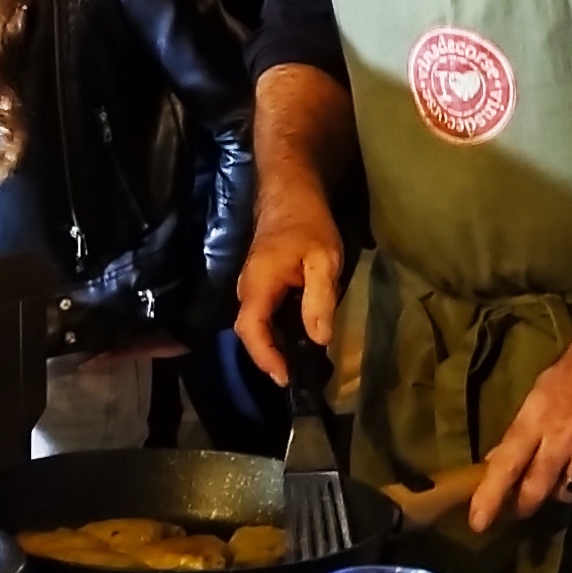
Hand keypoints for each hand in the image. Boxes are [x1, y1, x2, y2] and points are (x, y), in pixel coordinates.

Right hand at [232, 198, 345, 388]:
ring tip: (300, 365)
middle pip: (250, 332)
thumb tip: (319, 339)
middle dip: (270, 358)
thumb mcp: (324, 260)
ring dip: (273, 346)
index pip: (251, 330)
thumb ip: (319, 299)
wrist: (290, 193)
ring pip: (256, 325)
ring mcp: (251, 285)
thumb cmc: (309, 224)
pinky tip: (298, 338)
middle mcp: (247, 288)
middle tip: (298, 377)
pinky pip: (263, 315)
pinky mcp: (260, 284)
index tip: (286, 379)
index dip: (265, 358)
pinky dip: (276, 332)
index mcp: (258, 284)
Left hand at [467, 314, 571, 535]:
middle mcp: (562, 439)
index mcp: (537, 416)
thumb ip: (526, 426)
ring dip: (560, 488)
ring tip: (565, 472)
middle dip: (524, 504)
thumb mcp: (546, 386)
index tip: (478, 522)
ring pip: (567, 492)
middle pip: (535, 488)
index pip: (506, 464)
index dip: (490, 496)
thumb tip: (501, 456)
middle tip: (520, 509)